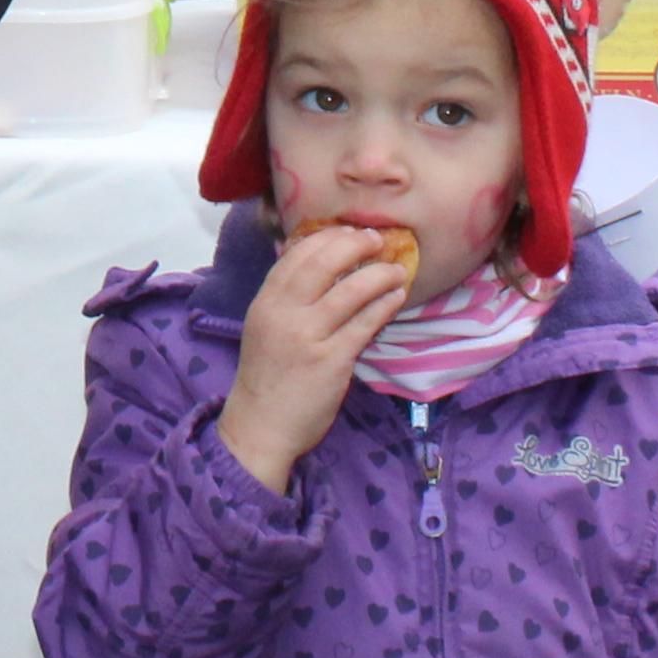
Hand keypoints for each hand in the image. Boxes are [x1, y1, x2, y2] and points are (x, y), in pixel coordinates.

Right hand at [214, 223, 415, 495]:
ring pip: (350, 290)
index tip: (350, 231)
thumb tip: (315, 262)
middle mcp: (283, 313)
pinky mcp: (332, 360)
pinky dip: (384, 305)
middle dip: (355, 244)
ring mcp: (308, 336)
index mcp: (266, 302)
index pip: (297, 254)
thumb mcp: (264, 328)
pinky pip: (364, 323)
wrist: (262, 426)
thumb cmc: (267, 377)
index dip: (328, 237)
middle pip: (323, 262)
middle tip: (377, 240)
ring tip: (395, 270)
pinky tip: (395, 297)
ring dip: (378, 274)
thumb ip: (286, 298)